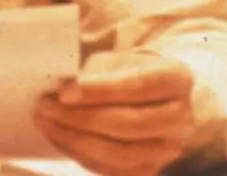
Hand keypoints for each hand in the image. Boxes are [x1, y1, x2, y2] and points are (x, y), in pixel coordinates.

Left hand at [34, 49, 196, 175]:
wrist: (157, 99)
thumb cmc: (131, 73)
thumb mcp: (118, 60)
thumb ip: (94, 72)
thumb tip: (62, 88)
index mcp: (177, 79)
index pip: (137, 86)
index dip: (98, 91)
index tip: (63, 92)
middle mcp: (181, 117)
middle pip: (128, 123)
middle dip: (80, 118)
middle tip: (45, 108)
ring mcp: (168, 149)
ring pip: (119, 153)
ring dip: (75, 140)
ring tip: (46, 123)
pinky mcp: (150, 170)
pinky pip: (111, 170)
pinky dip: (80, 155)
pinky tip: (60, 138)